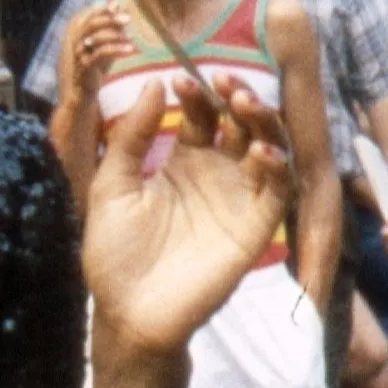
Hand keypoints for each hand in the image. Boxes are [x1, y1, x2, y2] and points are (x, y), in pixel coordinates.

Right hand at [71, 0, 135, 96]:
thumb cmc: (96, 65)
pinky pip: (101, 53)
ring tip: (132, 38)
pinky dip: (118, 49)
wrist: (83, 91)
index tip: (118, 7)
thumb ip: (110, 25)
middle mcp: (76, 41)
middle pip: (91, 24)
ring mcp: (80, 54)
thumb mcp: (105, 43)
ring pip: (96, 38)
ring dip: (116, 35)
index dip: (103, 10)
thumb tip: (117, 3)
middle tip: (128, 18)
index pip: (88, 15)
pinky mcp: (85, 66)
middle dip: (110, 19)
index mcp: (79, 34)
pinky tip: (131, 50)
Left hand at [84, 73, 293, 361]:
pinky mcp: (254, 228)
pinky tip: (259, 150)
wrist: (128, 310)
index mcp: (181, 162)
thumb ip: (131, 137)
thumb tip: (153, 83)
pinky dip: (275, 167)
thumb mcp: (112, 185)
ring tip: (245, 104)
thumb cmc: (114, 250)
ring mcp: (237, 199)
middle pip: (238, 125)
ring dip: (261, 123)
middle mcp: (214, 175)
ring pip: (265, 148)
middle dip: (235, 99)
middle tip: (225, 80)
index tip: (183, 78)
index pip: (200, 117)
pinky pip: (275, 191)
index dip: (196, 95)